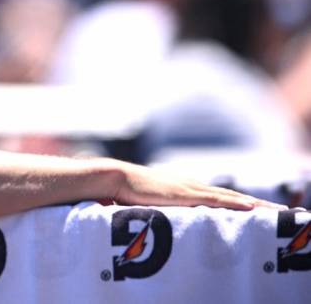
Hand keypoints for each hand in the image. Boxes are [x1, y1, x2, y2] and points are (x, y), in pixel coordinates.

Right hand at [111, 161, 286, 209]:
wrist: (116, 178)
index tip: (258, 207)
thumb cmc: (126, 191)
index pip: (219, 196)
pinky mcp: (184, 194)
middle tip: (280, 209)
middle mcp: (192, 185)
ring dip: (254, 204)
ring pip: (230, 197)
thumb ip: (158, 207)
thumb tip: (156, 217)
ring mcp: (189, 188)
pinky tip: (251, 207)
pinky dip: (234, 203)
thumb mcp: (148, 202)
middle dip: (257, 203)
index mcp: (184, 188)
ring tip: (276, 210)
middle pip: (231, 195)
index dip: (240, 201)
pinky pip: (215, 200)